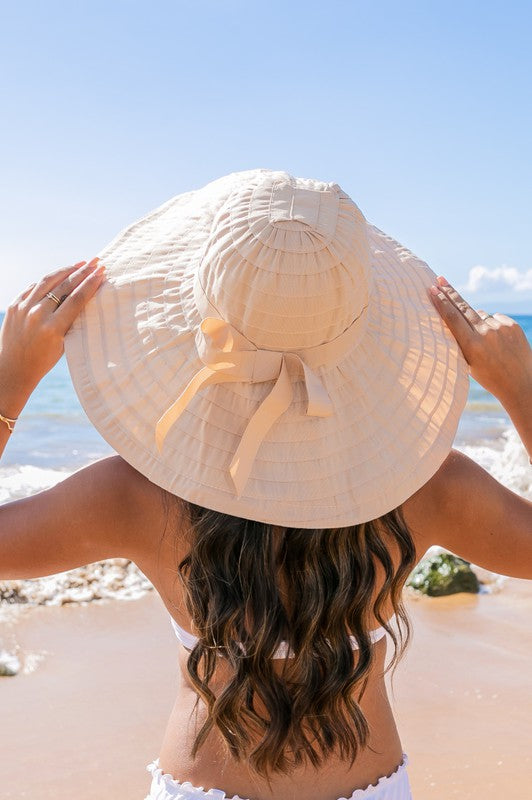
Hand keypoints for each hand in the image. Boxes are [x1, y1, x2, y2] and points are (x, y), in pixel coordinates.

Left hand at [0, 258, 105, 415]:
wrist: (12, 369)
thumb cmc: (43, 360)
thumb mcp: (63, 344)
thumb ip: (71, 321)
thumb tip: (84, 297)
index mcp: (52, 328)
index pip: (76, 299)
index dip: (90, 284)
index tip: (101, 273)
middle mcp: (36, 315)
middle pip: (64, 286)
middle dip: (82, 272)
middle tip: (96, 262)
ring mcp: (23, 308)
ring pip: (47, 281)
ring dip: (66, 270)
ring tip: (80, 264)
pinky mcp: (14, 305)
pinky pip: (34, 287)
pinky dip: (49, 280)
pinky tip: (60, 276)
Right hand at [428, 276, 531, 406]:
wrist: (521, 383)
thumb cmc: (490, 376)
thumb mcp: (469, 363)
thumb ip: (464, 339)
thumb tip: (464, 313)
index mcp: (471, 346)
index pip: (452, 318)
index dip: (441, 302)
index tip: (432, 289)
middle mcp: (485, 334)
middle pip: (463, 307)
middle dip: (450, 293)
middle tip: (439, 279)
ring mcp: (500, 328)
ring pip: (481, 316)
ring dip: (478, 323)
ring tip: (487, 344)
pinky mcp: (512, 325)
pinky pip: (495, 318)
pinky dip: (493, 326)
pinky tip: (499, 341)